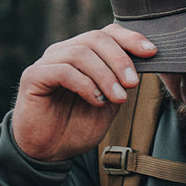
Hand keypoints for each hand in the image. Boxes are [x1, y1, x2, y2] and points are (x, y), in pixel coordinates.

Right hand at [12, 24, 156, 161]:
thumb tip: (142, 66)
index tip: (152, 53)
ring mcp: (47, 62)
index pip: (107, 33)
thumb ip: (120, 84)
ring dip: (105, 75)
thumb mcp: (108, 104)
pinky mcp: (33, 76)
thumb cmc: (76, 127)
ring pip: (81, 53)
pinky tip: (96, 100)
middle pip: (96, 38)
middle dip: (120, 59)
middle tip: (132, 83)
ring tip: (118, 98)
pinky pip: (63, 71)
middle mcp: (63, 52)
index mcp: (82, 54)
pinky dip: (85, 84)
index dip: (131, 39)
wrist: (47, 152)